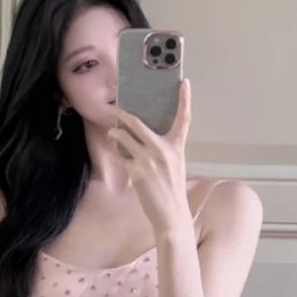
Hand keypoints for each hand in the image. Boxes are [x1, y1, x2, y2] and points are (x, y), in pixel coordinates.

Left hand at [106, 80, 192, 236]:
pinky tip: (118, 152)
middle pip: (138, 123)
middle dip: (122, 114)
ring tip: (112, 133)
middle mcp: (163, 149)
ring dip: (114, 133)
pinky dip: (117, 152)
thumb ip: (164, 149)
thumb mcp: (175, 164)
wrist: (171, 214)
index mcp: (176, 146)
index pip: (184, 119)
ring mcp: (148, 160)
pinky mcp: (136, 171)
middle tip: (114, 108)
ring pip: (124, 137)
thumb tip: (147, 136)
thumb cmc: (172, 190)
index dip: (185, 100)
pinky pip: (121, 155)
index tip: (185, 83)